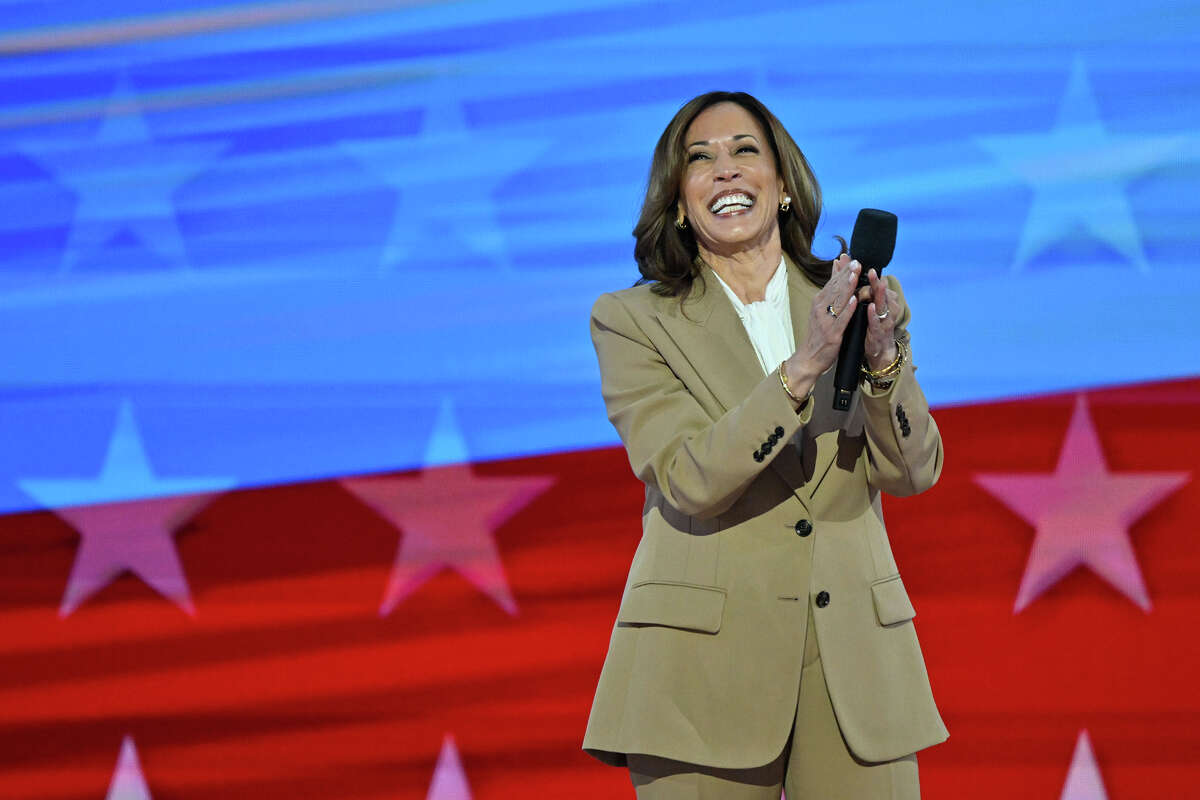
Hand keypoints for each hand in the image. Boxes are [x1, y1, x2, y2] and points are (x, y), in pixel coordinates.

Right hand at [783, 254, 859, 395]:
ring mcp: (825, 321)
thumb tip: (837, 265)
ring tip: (856, 275)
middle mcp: (820, 309)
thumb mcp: (821, 309)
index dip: (842, 270)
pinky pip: (841, 320)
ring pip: (838, 301)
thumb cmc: (818, 333)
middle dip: (847, 275)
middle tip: (857, 262)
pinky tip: (854, 300)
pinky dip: (848, 309)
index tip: (852, 258)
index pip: (832, 282)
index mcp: (819, 302)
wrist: (809, 358)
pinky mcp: (832, 334)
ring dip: (847, 288)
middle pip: (835, 289)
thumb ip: (831, 288)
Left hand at [859, 269, 901, 371]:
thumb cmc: (870, 324)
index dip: (869, 275)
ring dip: (880, 294)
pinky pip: (877, 322)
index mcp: (881, 300)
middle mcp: (885, 308)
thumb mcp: (865, 305)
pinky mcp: (879, 332)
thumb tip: (850, 269)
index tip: (861, 263)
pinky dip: (874, 314)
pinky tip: (871, 307)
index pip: (875, 284)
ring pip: (883, 305)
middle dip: (876, 281)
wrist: (878, 350)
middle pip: (881, 292)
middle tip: (872, 270)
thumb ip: (861, 289)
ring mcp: (884, 320)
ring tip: (878, 284)